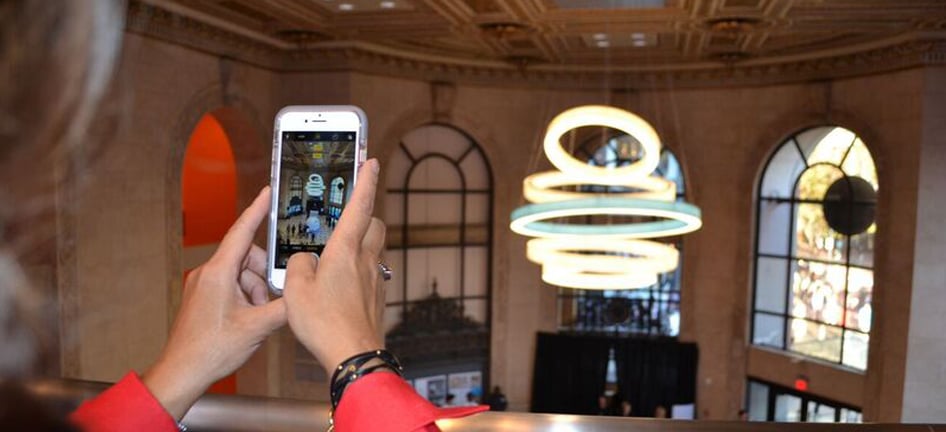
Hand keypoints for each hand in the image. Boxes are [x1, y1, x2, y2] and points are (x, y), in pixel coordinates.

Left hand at [143, 187, 285, 418]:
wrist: (183, 372)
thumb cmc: (212, 349)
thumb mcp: (258, 327)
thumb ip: (285, 307)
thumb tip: (303, 294)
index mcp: (219, 273)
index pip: (242, 232)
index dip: (257, 210)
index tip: (268, 192)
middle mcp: (208, 273)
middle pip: (247, 257)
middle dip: (264, 276)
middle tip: (271, 300)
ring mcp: (204, 285)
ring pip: (242, 274)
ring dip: (256, 291)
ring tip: (258, 317)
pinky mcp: (203, 298)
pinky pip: (232, 286)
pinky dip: (246, 298)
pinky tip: (250, 319)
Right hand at [284, 159, 386, 371]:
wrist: (355, 355)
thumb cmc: (325, 323)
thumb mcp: (295, 290)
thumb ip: (297, 265)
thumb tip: (305, 260)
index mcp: (346, 250)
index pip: (361, 204)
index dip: (366, 180)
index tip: (372, 160)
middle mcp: (366, 260)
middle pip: (375, 224)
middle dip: (364, 214)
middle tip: (345, 215)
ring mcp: (375, 279)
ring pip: (373, 249)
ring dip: (360, 244)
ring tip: (336, 253)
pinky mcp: (377, 297)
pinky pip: (370, 273)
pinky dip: (358, 270)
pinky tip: (340, 284)